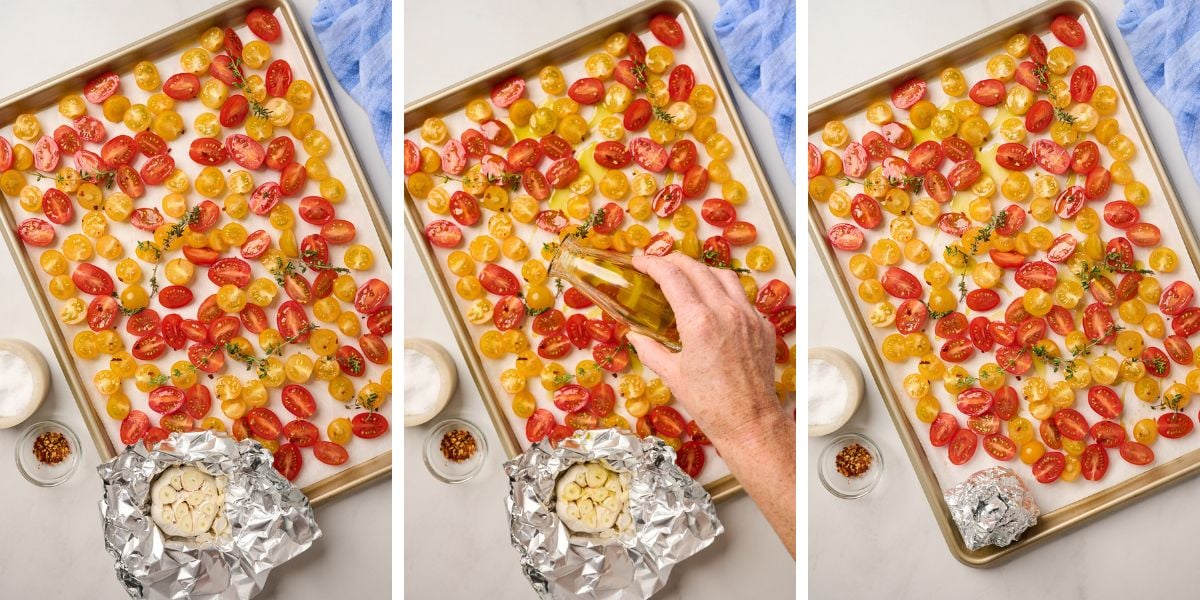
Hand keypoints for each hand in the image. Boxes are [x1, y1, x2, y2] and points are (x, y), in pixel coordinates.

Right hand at [626, 253, 780, 446]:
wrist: (749, 421)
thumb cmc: (711, 404)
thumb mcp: (672, 375)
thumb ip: (650, 349)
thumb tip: (635, 335)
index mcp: (699, 322)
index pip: (672, 276)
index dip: (652, 264)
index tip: (640, 262)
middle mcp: (726, 312)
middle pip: (698, 268)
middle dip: (674, 260)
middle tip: (659, 263)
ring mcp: (749, 317)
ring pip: (725, 275)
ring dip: (703, 270)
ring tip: (688, 275)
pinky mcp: (762, 326)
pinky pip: (743, 297)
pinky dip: (725, 291)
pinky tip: (715, 302)